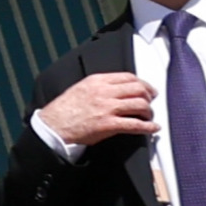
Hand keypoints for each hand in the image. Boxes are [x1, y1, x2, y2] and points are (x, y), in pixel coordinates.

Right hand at [38, 69, 160, 149]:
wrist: (53, 127)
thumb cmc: (63, 111)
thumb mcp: (80, 89)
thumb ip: (99, 86)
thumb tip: (118, 89)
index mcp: (96, 81)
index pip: (128, 77)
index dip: (142, 83)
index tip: (146, 89)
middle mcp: (104, 92)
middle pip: (138, 89)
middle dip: (149, 96)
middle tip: (151, 102)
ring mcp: (107, 108)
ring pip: (140, 105)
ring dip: (149, 112)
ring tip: (149, 117)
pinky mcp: (109, 125)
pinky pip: (136, 124)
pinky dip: (148, 127)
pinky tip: (153, 128)